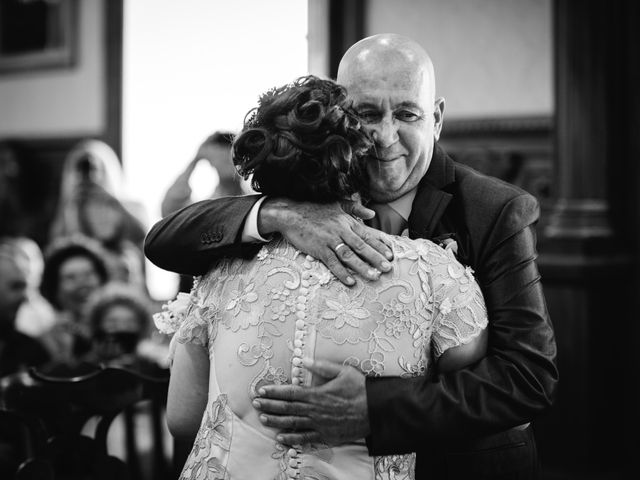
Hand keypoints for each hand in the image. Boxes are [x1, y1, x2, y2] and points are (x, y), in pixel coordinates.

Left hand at [253, 359, 369, 445]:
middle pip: (287, 408)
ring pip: (292, 423)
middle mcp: (315, 410)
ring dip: (276, 421)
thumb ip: (322, 366)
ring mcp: (319, 424)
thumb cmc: (360, 389)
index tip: (262, 391)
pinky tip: (281, 438)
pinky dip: (291, 439)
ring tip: (263, 418)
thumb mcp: (343, 371)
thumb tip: (304, 361)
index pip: (290, 393)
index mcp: (317, 393)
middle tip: (255, 404)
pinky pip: (305, 438)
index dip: (274, 392)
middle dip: (269, 406)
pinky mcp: (326, 435)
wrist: (375, 410)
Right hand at [259, 198, 392, 284]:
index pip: (367, 234)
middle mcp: (340, 231)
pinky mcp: (318, 249)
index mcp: (346, 221)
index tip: (390, 254)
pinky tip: (350, 281)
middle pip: (362, 247)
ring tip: (374, 277)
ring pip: (349, 256)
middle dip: (376, 258)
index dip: (379, 245)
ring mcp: (329, 241)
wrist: (290, 214)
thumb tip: (372, 213)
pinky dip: (341, 273)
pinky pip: (332, 263)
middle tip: (388, 268)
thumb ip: (355, 208)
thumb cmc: (313, 209)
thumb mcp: (336, 204)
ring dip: (362, 267)